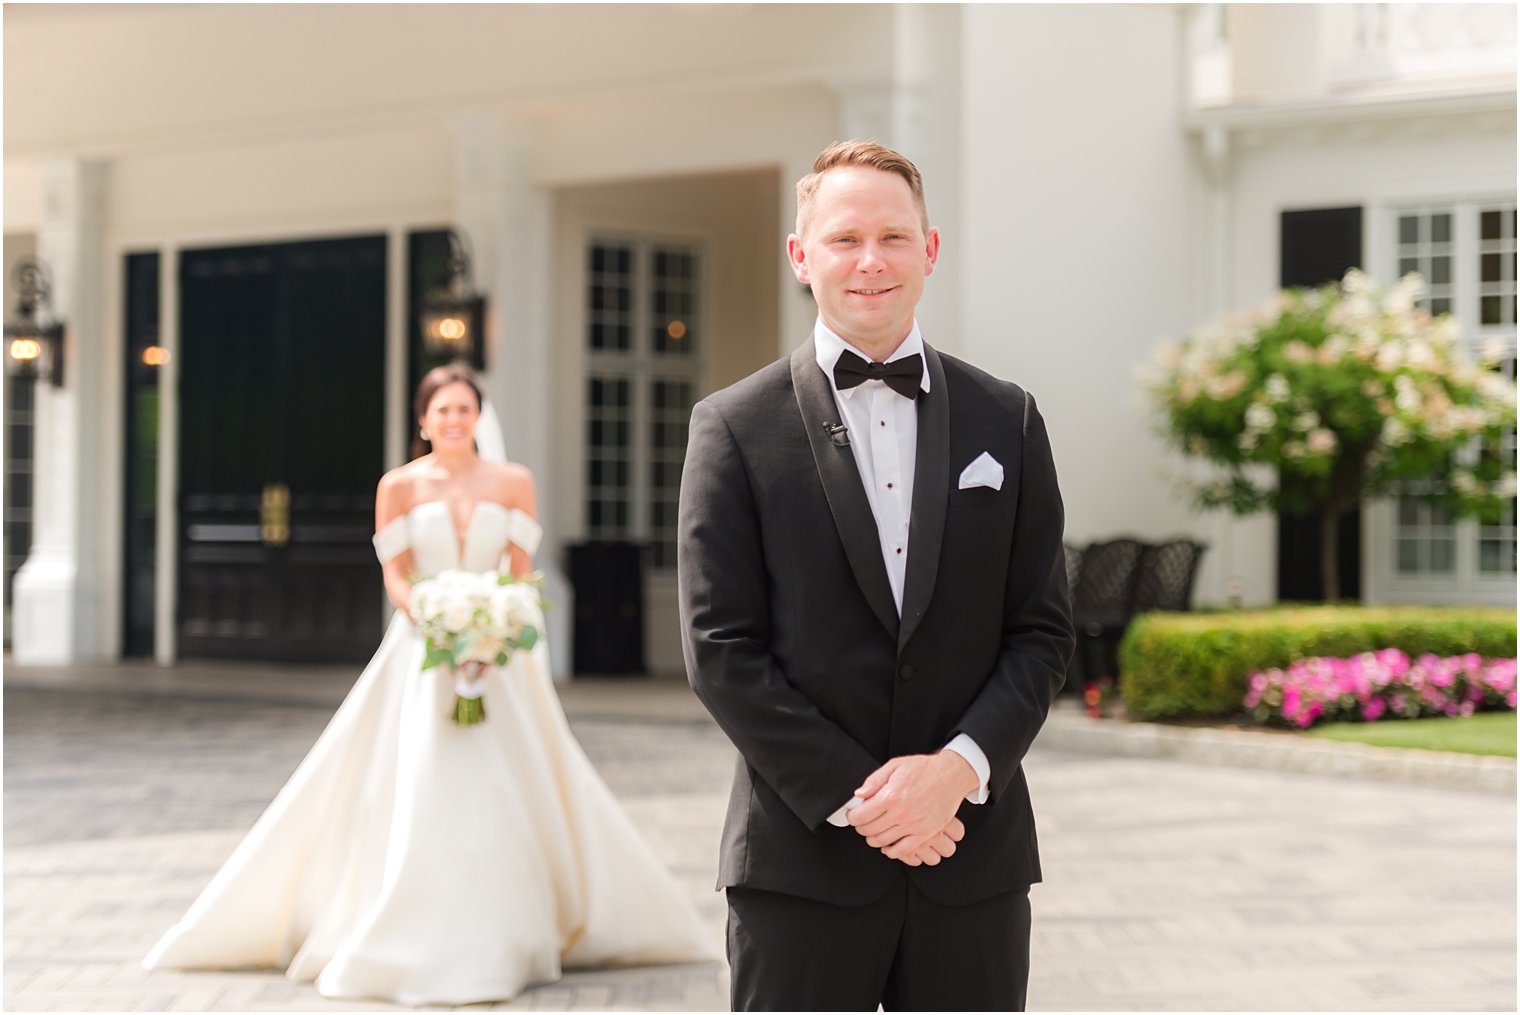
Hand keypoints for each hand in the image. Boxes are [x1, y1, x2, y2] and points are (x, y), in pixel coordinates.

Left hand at [846, 751, 978, 858]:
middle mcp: (901, 813)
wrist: (950, 776)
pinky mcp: (925, 834)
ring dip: (873, 839)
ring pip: (882, 842)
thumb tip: (858, 795)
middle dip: (861, 828)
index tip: (853, 815)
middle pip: (869, 831)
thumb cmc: (923, 769)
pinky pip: (903, 850)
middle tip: (863, 822)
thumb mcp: (894, 766)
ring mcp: (913, 825)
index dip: (852, 817)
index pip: (860, 816)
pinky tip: (888, 844)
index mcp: (890, 796)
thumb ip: (874, 781)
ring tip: (874, 831)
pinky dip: (892, 851)